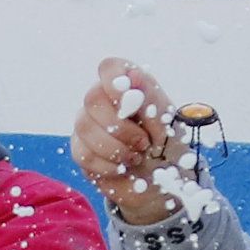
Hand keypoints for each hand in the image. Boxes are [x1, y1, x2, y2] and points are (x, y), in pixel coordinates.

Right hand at [70, 56, 186, 225]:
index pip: (109, 68)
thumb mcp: (168, 122)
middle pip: (92, 98)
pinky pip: (83, 154)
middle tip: (144, 143)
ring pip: (84, 127)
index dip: (113, 81)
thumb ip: (150, 98)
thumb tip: (134, 76)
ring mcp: (88, 124)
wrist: (161, 181)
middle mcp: (104, 100)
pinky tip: (122, 168)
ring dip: (115, 148)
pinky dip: (107, 165)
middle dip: (120, 127)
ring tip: (136, 157)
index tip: (128, 102)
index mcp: (128, 86)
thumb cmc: (168, 147)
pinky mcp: (81, 150)